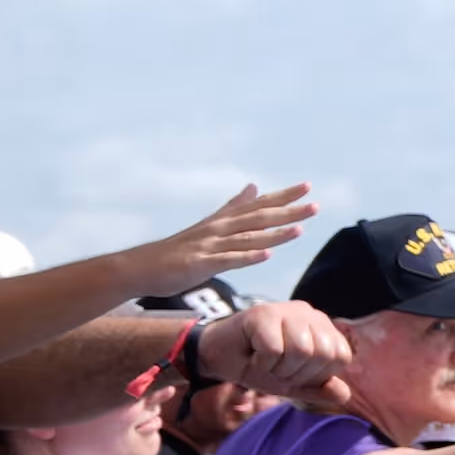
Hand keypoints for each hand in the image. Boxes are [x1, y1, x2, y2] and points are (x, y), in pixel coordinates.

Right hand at [122, 181, 318, 299]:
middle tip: (314, 204)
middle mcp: (218, 229)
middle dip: (288, 211)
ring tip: (300, 228)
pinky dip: (248, 256)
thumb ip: (233, 207)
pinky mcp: (200, 263)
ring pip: (247, 237)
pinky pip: (228, 259)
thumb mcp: (209, 225)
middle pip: (258, 217)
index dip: (283, 196)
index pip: (258, 205)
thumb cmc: (177, 249)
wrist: (140, 267)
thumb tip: (254, 186)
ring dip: (274, 233)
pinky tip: (266, 254)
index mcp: (222, 220)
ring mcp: (209, 246)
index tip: (307, 187)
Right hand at [197, 292, 352, 395]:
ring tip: (266, 362)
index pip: (340, 356)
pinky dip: (261, 364)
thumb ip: (318, 389)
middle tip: (277, 368)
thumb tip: (345, 396)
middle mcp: (309, 314)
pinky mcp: (262, 313)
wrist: (217, 357)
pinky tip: (252, 356)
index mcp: (322, 328)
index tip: (294, 373)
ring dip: (279, 368)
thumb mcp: (291, 383)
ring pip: (301, 350)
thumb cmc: (257, 366)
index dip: (317, 376)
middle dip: (298, 373)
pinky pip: (274, 350)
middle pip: (323, 353)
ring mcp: (286, 310)